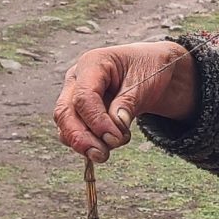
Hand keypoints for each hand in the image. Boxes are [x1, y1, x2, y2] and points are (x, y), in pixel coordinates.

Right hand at [54, 40, 196, 161]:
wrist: (153, 70)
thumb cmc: (148, 68)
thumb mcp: (145, 81)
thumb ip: (128, 102)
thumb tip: (116, 124)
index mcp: (92, 63)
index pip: (84, 96)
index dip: (97, 121)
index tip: (115, 138)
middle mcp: (77, 78)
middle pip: (65, 112)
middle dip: (81, 138)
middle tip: (101, 155)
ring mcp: (74, 95)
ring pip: (65, 125)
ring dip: (83, 143)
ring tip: (106, 152)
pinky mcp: (79, 112)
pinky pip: (73, 131)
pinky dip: (86, 143)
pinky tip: (104, 147)